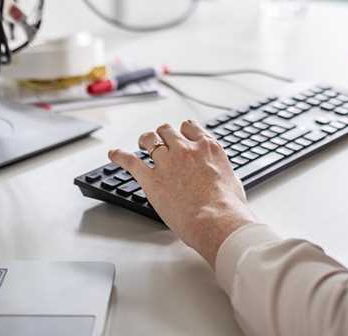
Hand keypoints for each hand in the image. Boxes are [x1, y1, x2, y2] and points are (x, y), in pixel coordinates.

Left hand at [108, 121, 256, 267]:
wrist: (216, 220)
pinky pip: (131, 161)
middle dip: (163, 135)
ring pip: (149, 139)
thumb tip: (223, 178)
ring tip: (141, 144)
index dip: (183, 131)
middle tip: (160, 142)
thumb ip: (222, 172)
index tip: (180, 135)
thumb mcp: (233, 181)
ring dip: (145, 141)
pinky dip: (120, 156)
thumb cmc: (228, 207)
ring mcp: (167, 162)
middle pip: (167, 130)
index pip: (190, 127)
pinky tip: (114, 154)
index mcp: (208, 148)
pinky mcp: (152, 179)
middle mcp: (186, 149)